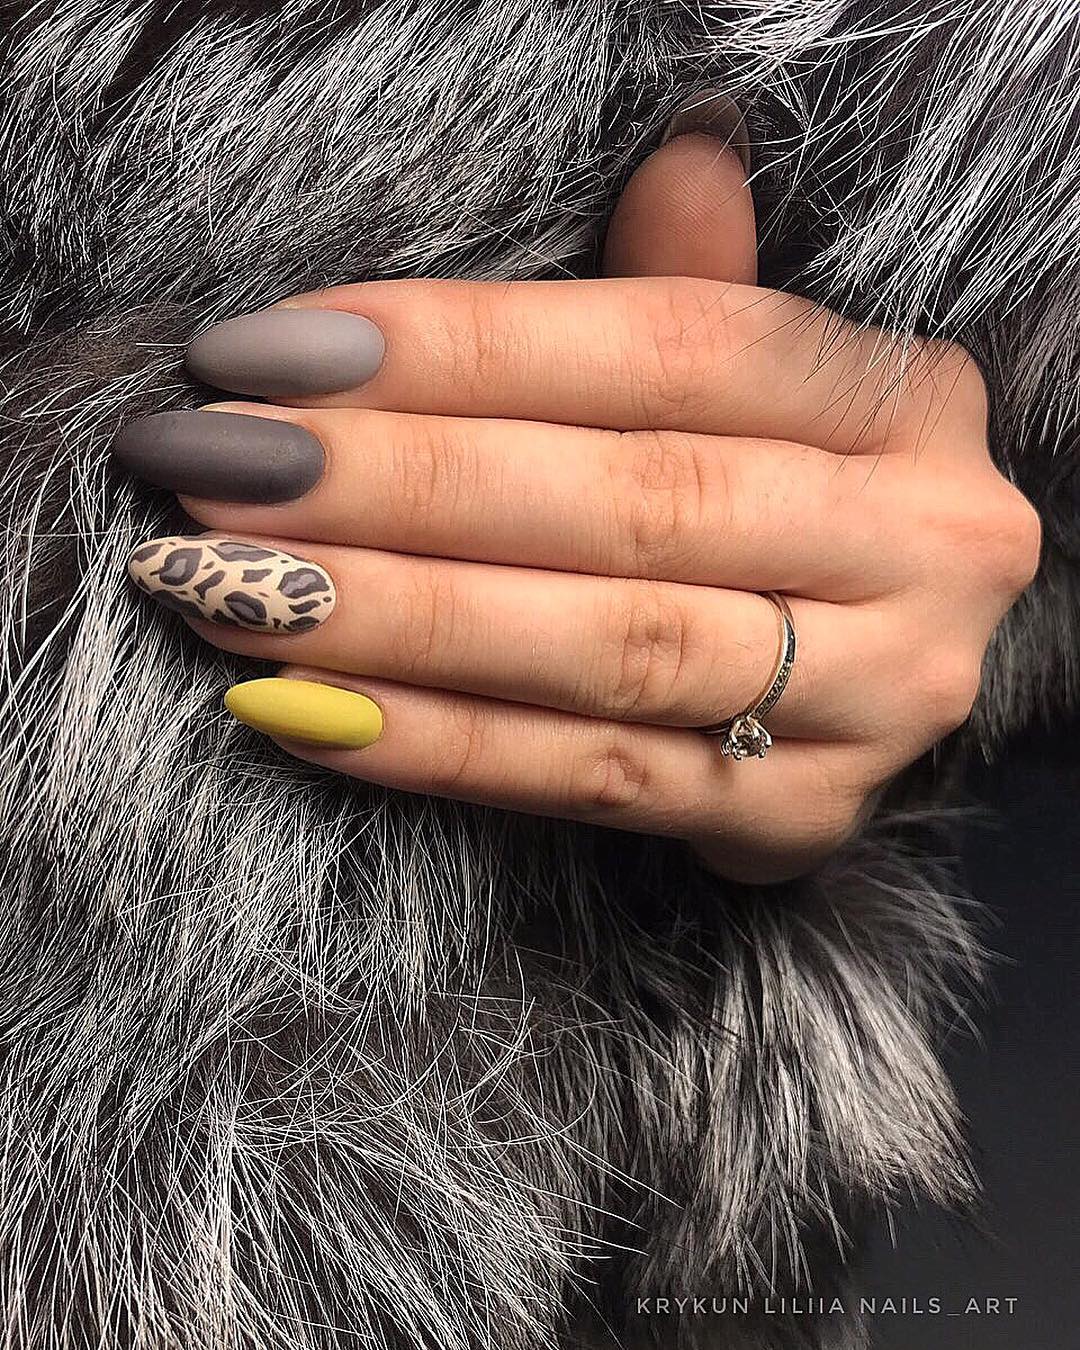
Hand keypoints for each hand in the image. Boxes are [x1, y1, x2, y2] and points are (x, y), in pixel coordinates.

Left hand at [116, 113, 1040, 882]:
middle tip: (218, 472)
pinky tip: (309, 712)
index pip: (674, 348)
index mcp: (911, 404)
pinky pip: (596, 783)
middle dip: (403, 486)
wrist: (881, 670)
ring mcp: (882, 696)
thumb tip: (686, 152)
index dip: (464, 348)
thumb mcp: (774, 389)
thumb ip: (707, 292)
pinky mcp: (805, 819)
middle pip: (635, 503)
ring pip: (611, 650)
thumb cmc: (797, 502)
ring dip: (402, 619)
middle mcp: (926, 544)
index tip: (272, 353)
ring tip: (233, 591)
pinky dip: (444, 745)